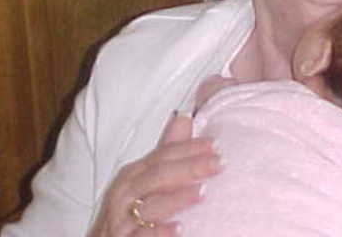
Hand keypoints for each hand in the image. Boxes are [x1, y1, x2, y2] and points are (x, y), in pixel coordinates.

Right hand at [88, 112, 220, 236]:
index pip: (164, 155)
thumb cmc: (129, 209)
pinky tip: (179, 229)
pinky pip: (140, 236)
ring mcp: (121, 219)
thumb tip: (185, 116)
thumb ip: (167, 150)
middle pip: (158, 175)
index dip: (190, 148)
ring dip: (176, 198)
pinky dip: (158, 232)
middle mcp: (125, 193)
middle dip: (190, 167)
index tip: (218, 145)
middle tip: (220, 163)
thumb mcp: (146, 179)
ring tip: (203, 192)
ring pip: (149, 205)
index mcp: (134, 174)